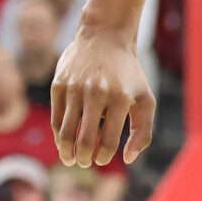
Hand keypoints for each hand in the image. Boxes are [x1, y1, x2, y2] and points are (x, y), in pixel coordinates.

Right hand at [51, 26, 155, 165]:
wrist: (104, 37)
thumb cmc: (128, 74)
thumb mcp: (145, 99)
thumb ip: (142, 132)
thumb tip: (128, 160)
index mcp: (119, 99)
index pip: (107, 141)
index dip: (102, 157)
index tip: (101, 159)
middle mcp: (96, 93)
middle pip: (84, 140)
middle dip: (83, 158)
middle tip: (83, 163)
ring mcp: (75, 88)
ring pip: (66, 132)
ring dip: (66, 152)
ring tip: (70, 159)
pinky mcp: (59, 84)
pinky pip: (56, 118)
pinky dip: (59, 134)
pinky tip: (63, 141)